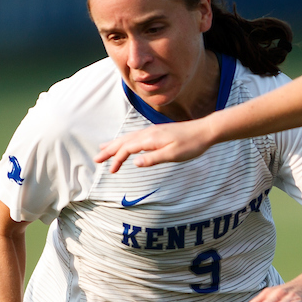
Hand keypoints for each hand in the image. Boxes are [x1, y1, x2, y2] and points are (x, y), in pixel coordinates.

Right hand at [96, 117, 214, 172]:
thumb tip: (135, 163)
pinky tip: (126, 144)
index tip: (110, 170)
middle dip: (109, 150)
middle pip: (124, 141)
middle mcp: (149, 133)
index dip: (117, 159)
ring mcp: (153, 131)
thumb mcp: (173, 155)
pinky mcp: (157, 132)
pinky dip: (126, 141)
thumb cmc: (191, 145)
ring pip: (129, 137)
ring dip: (115, 144)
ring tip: (104, 148)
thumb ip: (153, 158)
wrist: (204, 131)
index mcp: (151, 139)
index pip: (127, 149)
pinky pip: (136, 136)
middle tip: (96, 158)